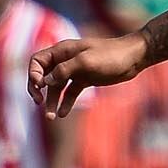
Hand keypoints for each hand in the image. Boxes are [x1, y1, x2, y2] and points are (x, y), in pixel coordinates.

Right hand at [28, 31, 148, 119]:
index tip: (40, 86)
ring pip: (56, 87)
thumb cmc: (111, 55)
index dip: (33, 73)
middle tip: (39, 102)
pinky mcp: (85, 80)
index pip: (37, 61)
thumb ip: (65, 70)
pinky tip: (62, 114)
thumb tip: (46, 81)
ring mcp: (75, 71)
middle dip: (37, 89)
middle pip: (43, 75)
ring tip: (51, 117)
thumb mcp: (86, 62)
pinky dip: (65, 103)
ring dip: (51, 101)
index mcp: (62, 50)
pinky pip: (70, 93)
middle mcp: (65, 60)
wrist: (134, 58)